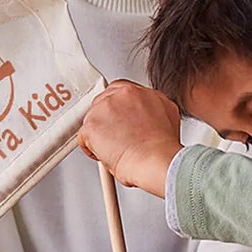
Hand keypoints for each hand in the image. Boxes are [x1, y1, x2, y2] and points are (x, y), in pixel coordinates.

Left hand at [79, 80, 182, 194]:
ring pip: (93, 120)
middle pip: (102, 103)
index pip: (118, 91)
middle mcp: (122, 95)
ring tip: (117, 150)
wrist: (156, 160)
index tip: (119, 120)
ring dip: (101, 135)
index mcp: (139, 92)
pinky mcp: (92, 124)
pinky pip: (84, 138)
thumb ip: (152, 109)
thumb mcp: (168, 116)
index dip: (117, 109)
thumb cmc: (163, 147)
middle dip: (107, 122)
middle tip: (117, 138)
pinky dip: (93, 150)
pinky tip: (108, 156)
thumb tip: (147, 115)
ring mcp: (104, 108)